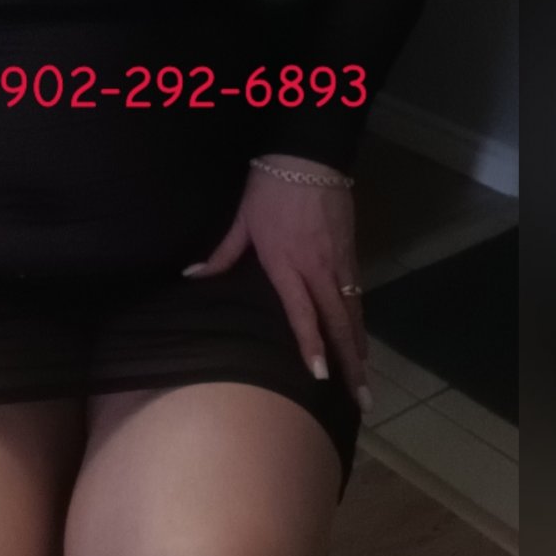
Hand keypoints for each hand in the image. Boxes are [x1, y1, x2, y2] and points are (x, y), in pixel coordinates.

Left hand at [182, 153, 372, 412]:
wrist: (308, 157)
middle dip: (350, 363)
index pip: (302, 313)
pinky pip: (358, 296)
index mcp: (288, 264)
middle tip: (360, 398)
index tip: (319, 374)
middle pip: (338, 323)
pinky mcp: (351, 254)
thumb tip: (192, 275)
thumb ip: (222, 254)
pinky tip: (359, 342)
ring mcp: (339, 262)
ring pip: (353, 313)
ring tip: (364, 381)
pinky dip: (360, 323)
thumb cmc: (269, 189)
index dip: (310, 344)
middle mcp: (318, 269)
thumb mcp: (241, 221)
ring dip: (359, 348)